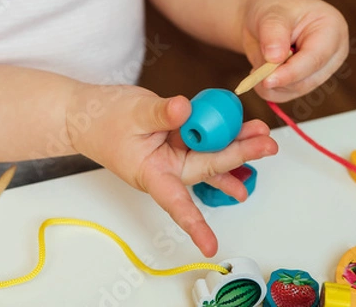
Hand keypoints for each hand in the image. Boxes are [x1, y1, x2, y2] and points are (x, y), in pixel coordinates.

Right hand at [67, 85, 277, 255]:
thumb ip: (160, 114)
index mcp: (151, 173)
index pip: (175, 202)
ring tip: (263, 139)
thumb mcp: (131, 113)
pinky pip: (204, 140)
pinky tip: (246, 137)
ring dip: (236, 146)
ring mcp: (173, 154)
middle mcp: (167, 169)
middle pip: (207, 168)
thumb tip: (185, 109)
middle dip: (237, 157)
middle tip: (266, 145)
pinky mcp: (177, 140)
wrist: (89, 116)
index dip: (194, 224)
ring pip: (210, 154)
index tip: (210, 246)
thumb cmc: (102, 121)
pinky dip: (223, 136)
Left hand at [241, 0, 348, 101]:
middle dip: (277, 79)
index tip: (267, 80)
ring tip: (257, 65)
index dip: (291, 72)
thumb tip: (275, 58)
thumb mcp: (270, 14)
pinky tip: (259, 73)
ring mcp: (319, 70)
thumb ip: (273, 34)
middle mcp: (331, 53)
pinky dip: (268, 90)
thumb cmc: (272, 7)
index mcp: (332, 29)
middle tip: (254, 73)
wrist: (263, 14)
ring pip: (294, 91)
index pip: (316, 59)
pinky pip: (285, 95)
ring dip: (270, 85)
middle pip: (307, 80)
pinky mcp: (304, 81)